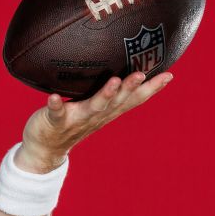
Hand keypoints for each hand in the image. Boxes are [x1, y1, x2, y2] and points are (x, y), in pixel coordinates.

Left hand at [15, 72, 174, 172]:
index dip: (151, 88)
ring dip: (106, 95)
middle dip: (131, 88)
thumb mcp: (95, 106)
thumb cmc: (72, 119)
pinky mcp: (55, 122)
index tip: (169, 75)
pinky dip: (56, 105)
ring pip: (95, 106)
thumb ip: (109, 92)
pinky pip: (56, 113)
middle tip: (142, 73)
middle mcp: (96, 116)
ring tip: (115, 80)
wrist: (45, 148)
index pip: (133, 99)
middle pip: (118, 102)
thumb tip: (122, 67)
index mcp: (107, 111)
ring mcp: (76, 120)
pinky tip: (54, 97)